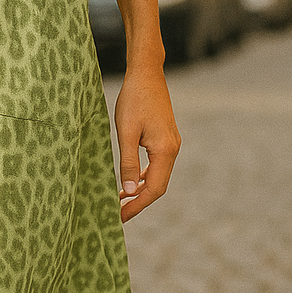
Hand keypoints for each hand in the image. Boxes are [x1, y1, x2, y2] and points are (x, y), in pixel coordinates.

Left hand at [114, 66, 180, 222]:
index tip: (121, 218)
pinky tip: (130, 181)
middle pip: (158, 187)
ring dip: (141, 190)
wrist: (147, 74)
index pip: (153, 189)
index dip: (137, 206)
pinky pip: (157, 165)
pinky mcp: (166, 139)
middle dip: (139, 203)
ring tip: (121, 201)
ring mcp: (171, 144)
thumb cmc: (134, 100)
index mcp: (165, 150)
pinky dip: (144, 176)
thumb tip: (127, 191)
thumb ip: (127, 162)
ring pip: (158, 176)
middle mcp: (173, 150)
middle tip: (119, 215)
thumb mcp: (126, 132)